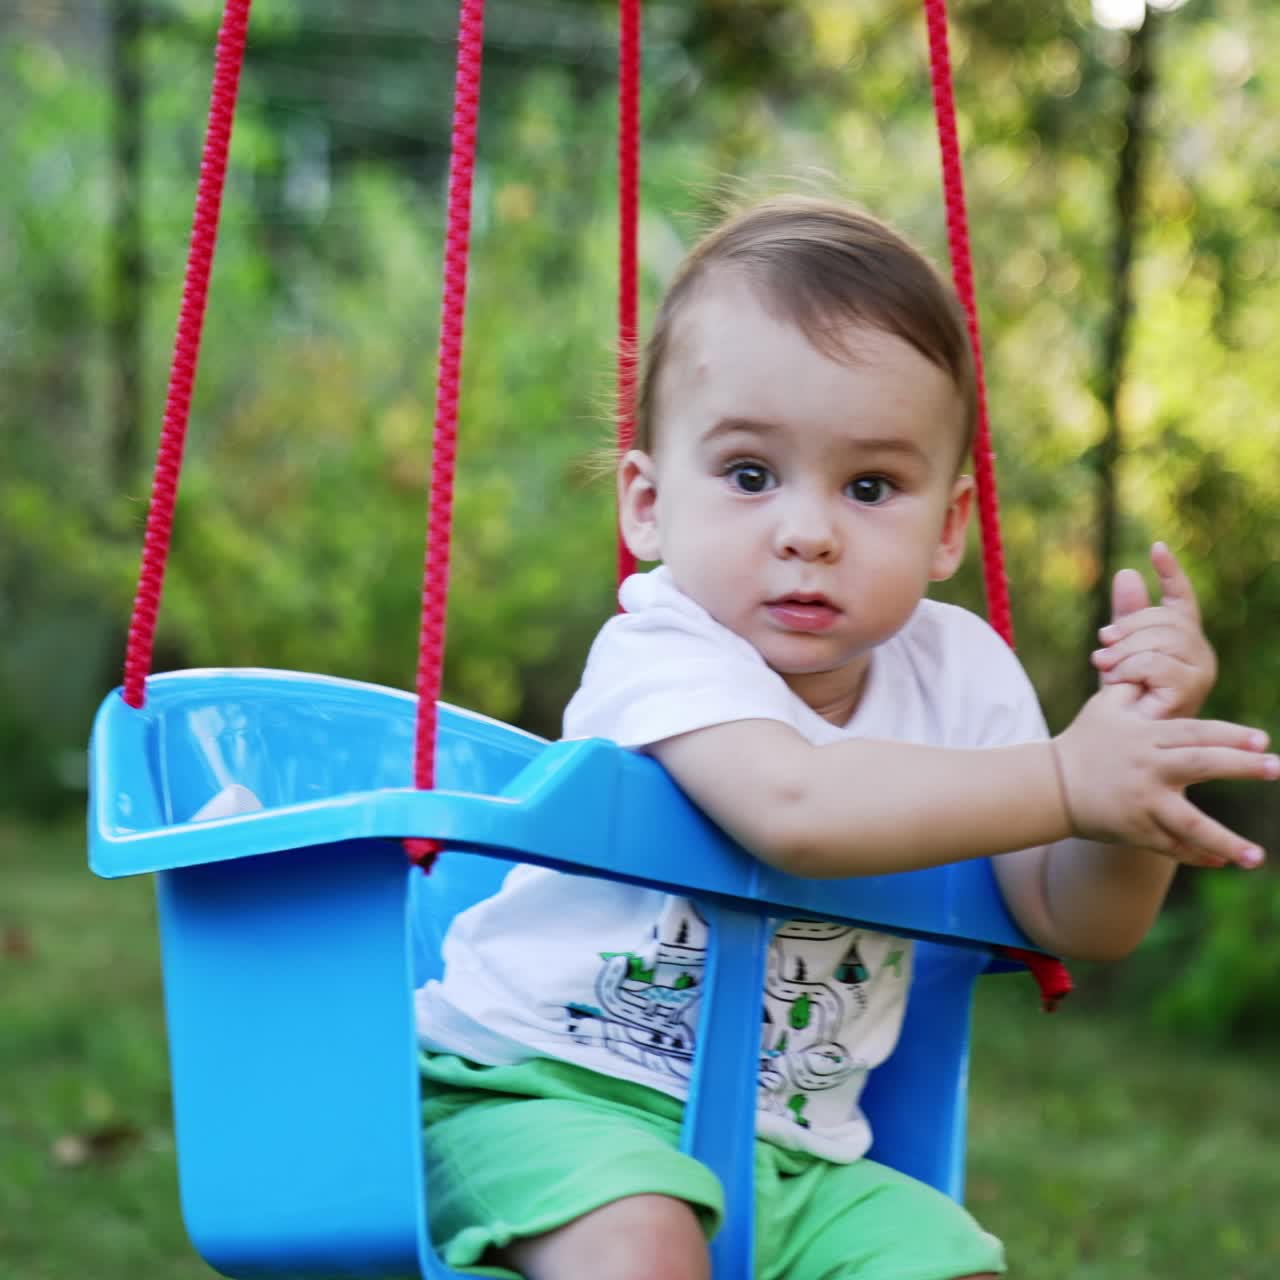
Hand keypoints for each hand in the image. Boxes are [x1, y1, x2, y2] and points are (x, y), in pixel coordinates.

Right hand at [1053, 683, 1276, 868]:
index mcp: (1146, 737)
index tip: (1263, 740)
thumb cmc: (1084, 740)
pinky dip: (1197, 855)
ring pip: (1189, 824)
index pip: (1195, 732)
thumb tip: (1160, 668)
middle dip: (1241, 766)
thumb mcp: (1105, 706)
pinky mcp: (1135, 830)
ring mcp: (1142, 803)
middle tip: (1276, 768)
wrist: (1051, 786)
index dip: (1230, 734)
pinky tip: (1223, 861)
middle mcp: (1148, 769)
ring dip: (1225, 841)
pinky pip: (1172, 846)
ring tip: (1256, 857)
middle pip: (1200, 765)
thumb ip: (1135, 688)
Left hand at [1090, 542, 1215, 717]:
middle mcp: (1199, 650)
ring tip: (1103, 666)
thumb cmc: (1121, 698)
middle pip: (1166, 619)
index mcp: (1182, 637)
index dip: (1170, 572)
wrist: (1118, 737)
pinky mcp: (1192, 689)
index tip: (1155, 547)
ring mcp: (1200, 670)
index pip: (1181, 598)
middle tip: (1101, 644)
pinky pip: (1157, 663)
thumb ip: (1125, 617)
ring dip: (1124, 652)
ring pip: (1162, 639)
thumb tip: (1126, 573)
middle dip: (1127, 628)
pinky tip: (1116, 681)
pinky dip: (1130, 669)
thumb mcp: (1118, 650)